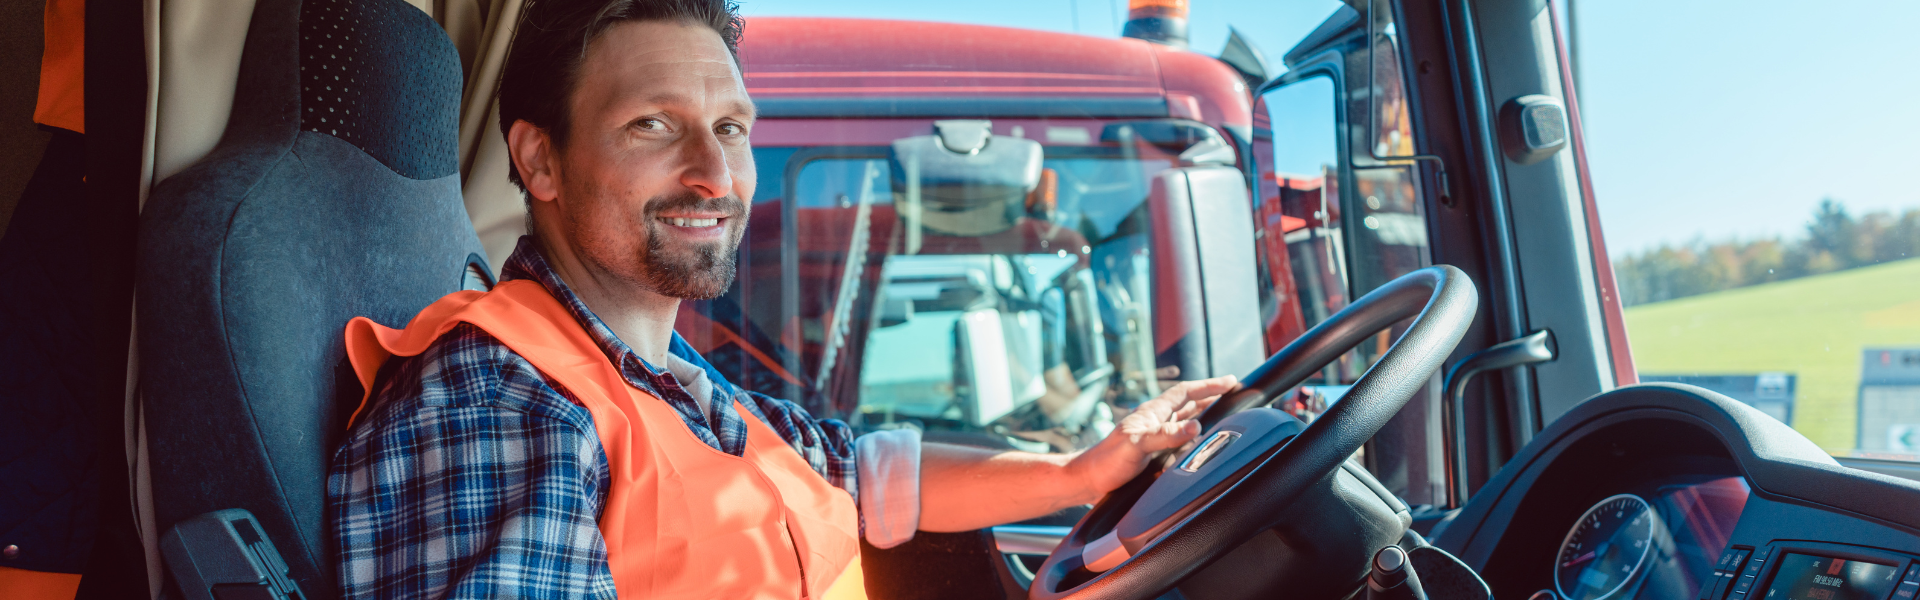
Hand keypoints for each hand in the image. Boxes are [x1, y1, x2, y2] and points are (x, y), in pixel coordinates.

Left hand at [1068, 375, 1239, 498]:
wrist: (1088, 481)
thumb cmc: (1106, 461)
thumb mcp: (1137, 445)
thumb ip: (1165, 435)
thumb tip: (1196, 425)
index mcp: (1152, 413)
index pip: (1185, 392)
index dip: (1209, 385)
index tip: (1230, 382)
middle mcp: (1155, 422)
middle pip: (1188, 403)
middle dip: (1211, 397)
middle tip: (1233, 393)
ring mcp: (1154, 437)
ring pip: (1185, 420)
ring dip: (1204, 413)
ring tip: (1223, 411)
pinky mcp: (1153, 453)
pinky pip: (1180, 439)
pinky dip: (1194, 436)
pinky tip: (1199, 443)